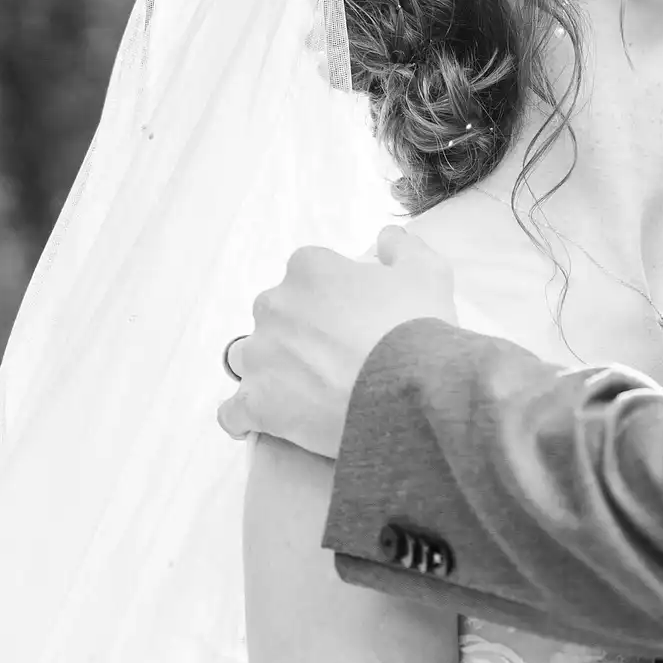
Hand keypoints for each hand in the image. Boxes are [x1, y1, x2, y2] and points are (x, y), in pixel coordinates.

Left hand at [216, 225, 456, 457]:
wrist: (408, 392)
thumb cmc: (415, 328)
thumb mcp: (427, 272)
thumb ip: (402, 247)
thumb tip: (385, 239)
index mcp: (309, 268)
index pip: (309, 275)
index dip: (332, 298)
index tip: (353, 320)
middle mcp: (274, 304)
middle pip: (277, 315)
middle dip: (298, 333)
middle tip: (337, 358)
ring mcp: (260, 355)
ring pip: (250, 358)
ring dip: (270, 371)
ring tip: (305, 393)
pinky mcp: (256, 402)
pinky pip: (234, 412)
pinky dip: (247, 417)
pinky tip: (266, 423)